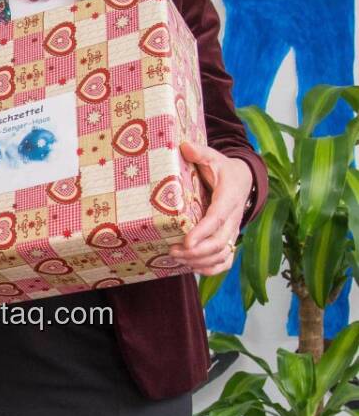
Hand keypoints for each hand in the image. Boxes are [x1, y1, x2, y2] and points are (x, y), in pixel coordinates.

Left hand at [170, 142, 253, 274]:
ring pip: (222, 255)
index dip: (203, 232)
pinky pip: (226, 261)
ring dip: (200, 261)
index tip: (186, 242)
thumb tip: (184, 146)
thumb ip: (200, 153)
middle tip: (172, 250)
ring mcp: (233, 231)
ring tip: (176, 258)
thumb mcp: (214, 157)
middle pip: (219, 242)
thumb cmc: (223, 169)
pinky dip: (212, 269)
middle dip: (196, 251)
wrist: (244, 180)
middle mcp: (233, 218)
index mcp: (229, 197)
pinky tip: (193, 267)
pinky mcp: (230, 240)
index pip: (217, 218)